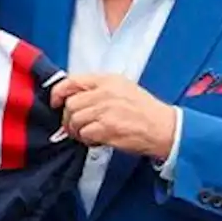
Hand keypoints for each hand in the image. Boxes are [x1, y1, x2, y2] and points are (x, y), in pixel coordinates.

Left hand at [51, 74, 176, 159]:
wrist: (165, 128)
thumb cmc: (145, 110)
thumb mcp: (122, 88)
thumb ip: (97, 89)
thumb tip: (73, 97)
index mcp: (107, 80)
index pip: (72, 81)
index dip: (58, 93)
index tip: (55, 103)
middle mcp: (105, 92)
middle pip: (70, 104)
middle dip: (68, 118)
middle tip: (75, 127)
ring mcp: (106, 110)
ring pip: (75, 120)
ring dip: (77, 131)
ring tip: (87, 135)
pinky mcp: (108, 128)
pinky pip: (85, 134)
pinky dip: (87, 140)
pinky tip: (96, 140)